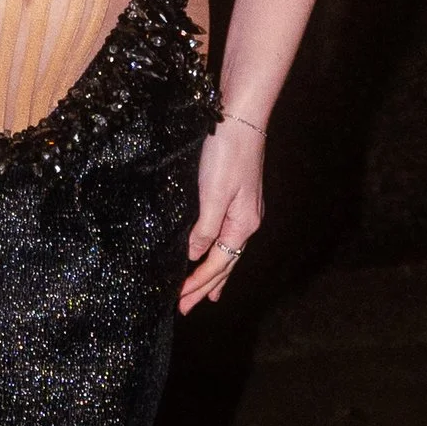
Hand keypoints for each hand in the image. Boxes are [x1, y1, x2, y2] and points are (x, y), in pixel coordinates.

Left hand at [180, 114, 265, 312]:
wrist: (240, 117)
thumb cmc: (227, 154)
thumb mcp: (212, 195)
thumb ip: (204, 228)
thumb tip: (192, 255)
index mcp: (243, 225)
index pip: (217, 265)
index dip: (197, 285)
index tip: (179, 302)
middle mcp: (247, 222)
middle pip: (226, 264)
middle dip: (207, 287)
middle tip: (187, 308)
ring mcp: (244, 210)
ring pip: (228, 252)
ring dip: (215, 274)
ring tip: (208, 294)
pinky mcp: (237, 198)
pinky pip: (226, 236)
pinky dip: (217, 252)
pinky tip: (211, 251)